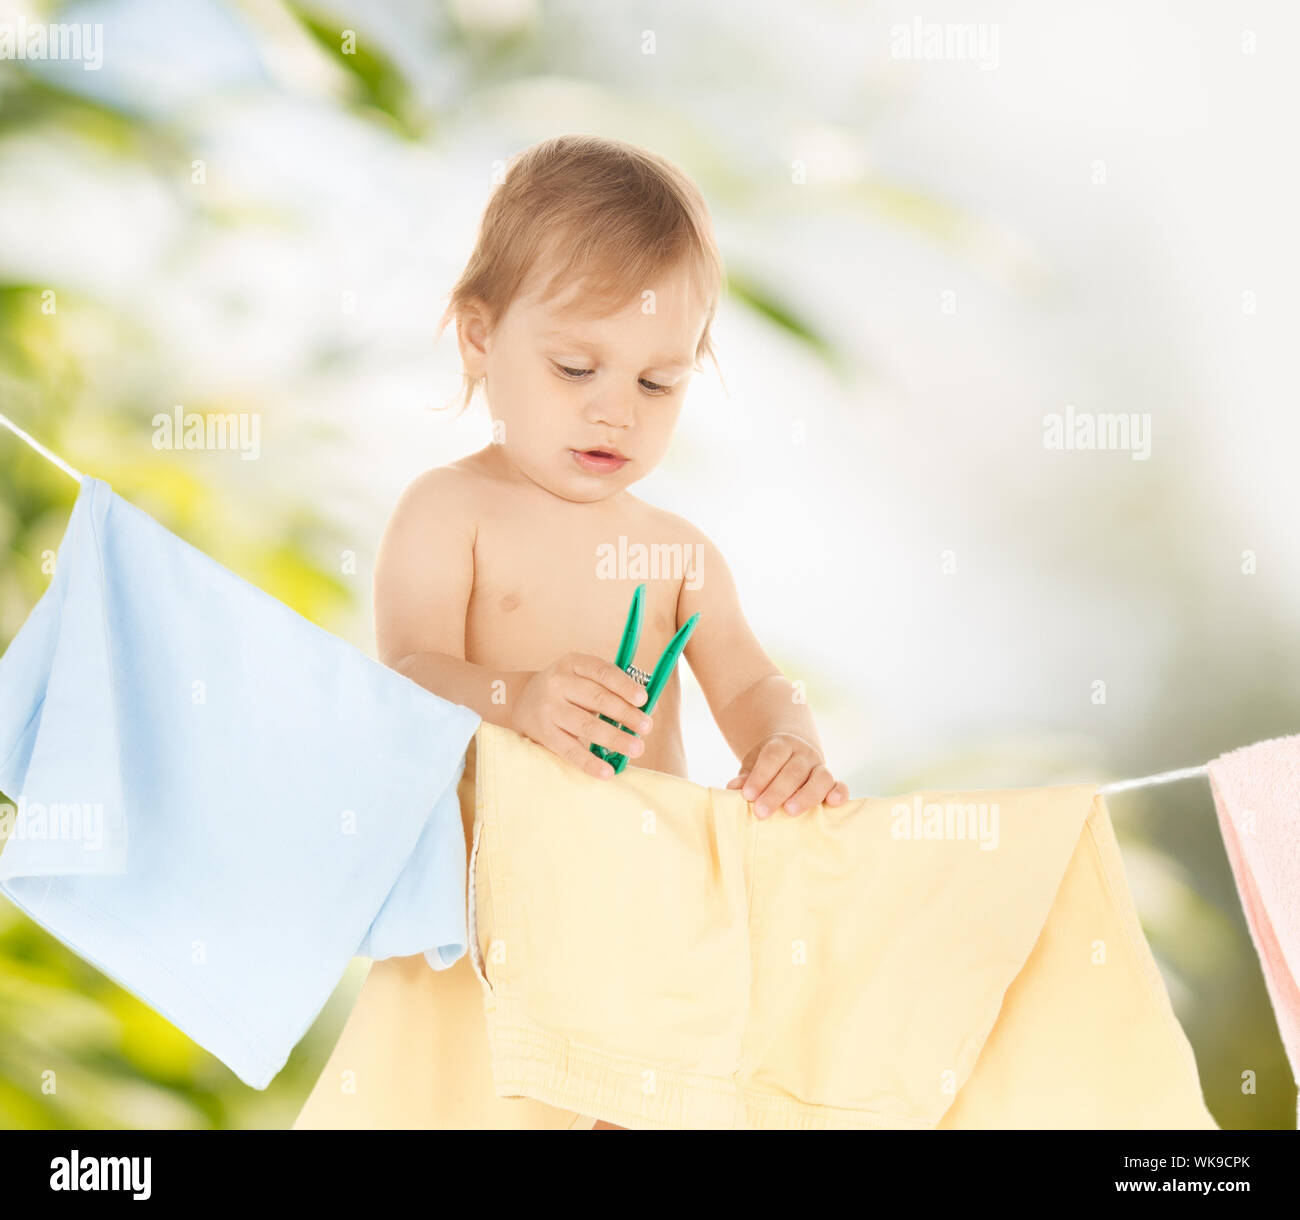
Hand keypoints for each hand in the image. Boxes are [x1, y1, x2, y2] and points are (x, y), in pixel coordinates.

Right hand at [510, 653, 652, 778]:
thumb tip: (651, 706)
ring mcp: (549, 709)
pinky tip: (607, 772)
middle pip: (596, 698)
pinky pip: (569, 750)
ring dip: (614, 738)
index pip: (601, 671)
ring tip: (636, 749)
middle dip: (624, 713)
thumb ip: (616, 688)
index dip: (623, 685)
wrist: (521, 700)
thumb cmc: (568, 689)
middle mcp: (558, 683)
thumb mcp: (585, 677)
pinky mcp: (544, 734)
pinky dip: (589, 762)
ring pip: (585, 725)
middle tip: (647, 727)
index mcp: (573, 663)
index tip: (643, 699)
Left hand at [726, 733, 848, 816]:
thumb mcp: (753, 766)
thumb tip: (732, 788)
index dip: (760, 776)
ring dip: (806, 795)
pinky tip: (832, 803)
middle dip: (776, 792)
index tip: (747, 796)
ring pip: (820, 777)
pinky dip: (839, 793)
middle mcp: (803, 753)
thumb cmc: (767, 768)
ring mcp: (820, 766)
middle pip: (794, 770)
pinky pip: (840, 785)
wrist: (790, 754)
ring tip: (790, 812)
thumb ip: (745, 778)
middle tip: (761, 812)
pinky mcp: (832, 782)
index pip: (773, 756)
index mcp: (782, 745)